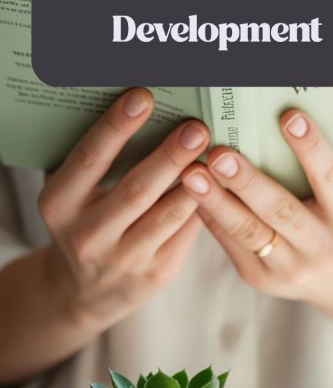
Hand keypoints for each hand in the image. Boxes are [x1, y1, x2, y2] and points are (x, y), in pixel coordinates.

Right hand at [38, 88, 209, 331]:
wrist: (85, 291)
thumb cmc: (83, 222)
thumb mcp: (71, 194)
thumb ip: (92, 159)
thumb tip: (135, 105)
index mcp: (60, 205)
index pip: (90, 160)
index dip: (117, 127)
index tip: (143, 97)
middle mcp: (88, 235)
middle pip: (136, 189)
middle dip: (170, 155)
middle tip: (196, 127)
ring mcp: (123, 258)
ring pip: (168, 214)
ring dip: (196, 181)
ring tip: (216, 152)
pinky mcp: (155, 274)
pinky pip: (185, 233)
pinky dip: (203, 204)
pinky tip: (218, 181)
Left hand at [181, 110, 332, 324]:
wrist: (331, 276)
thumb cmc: (329, 218)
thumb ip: (310, 172)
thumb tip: (263, 126)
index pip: (331, 178)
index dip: (312, 149)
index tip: (289, 118)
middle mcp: (324, 247)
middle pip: (282, 210)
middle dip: (248, 182)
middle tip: (220, 154)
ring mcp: (292, 268)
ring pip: (248, 231)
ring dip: (217, 200)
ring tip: (193, 175)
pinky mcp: (261, 277)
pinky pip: (230, 243)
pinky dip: (210, 216)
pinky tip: (191, 194)